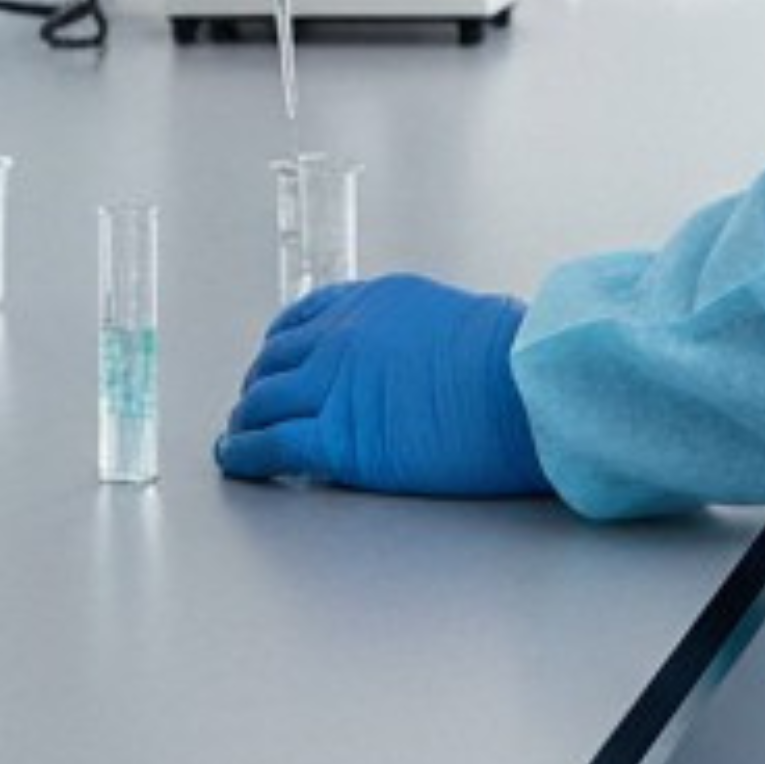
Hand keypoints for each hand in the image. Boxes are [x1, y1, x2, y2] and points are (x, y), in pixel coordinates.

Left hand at [216, 272, 551, 495]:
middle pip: (274, 362)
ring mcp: (334, 387)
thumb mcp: (463, 320)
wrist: (526, 387)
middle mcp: (343, 336)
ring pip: (261, 404)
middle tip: (252, 408)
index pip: (304, 318)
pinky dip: (244, 456)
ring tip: (237, 439)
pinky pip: (269, 447)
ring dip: (243, 423)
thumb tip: (423, 365)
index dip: (281, 347)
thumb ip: (422, 337)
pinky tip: (237, 462)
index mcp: (375, 301)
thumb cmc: (518, 359)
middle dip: (258, 386)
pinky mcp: (338, 439)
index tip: (275, 361)